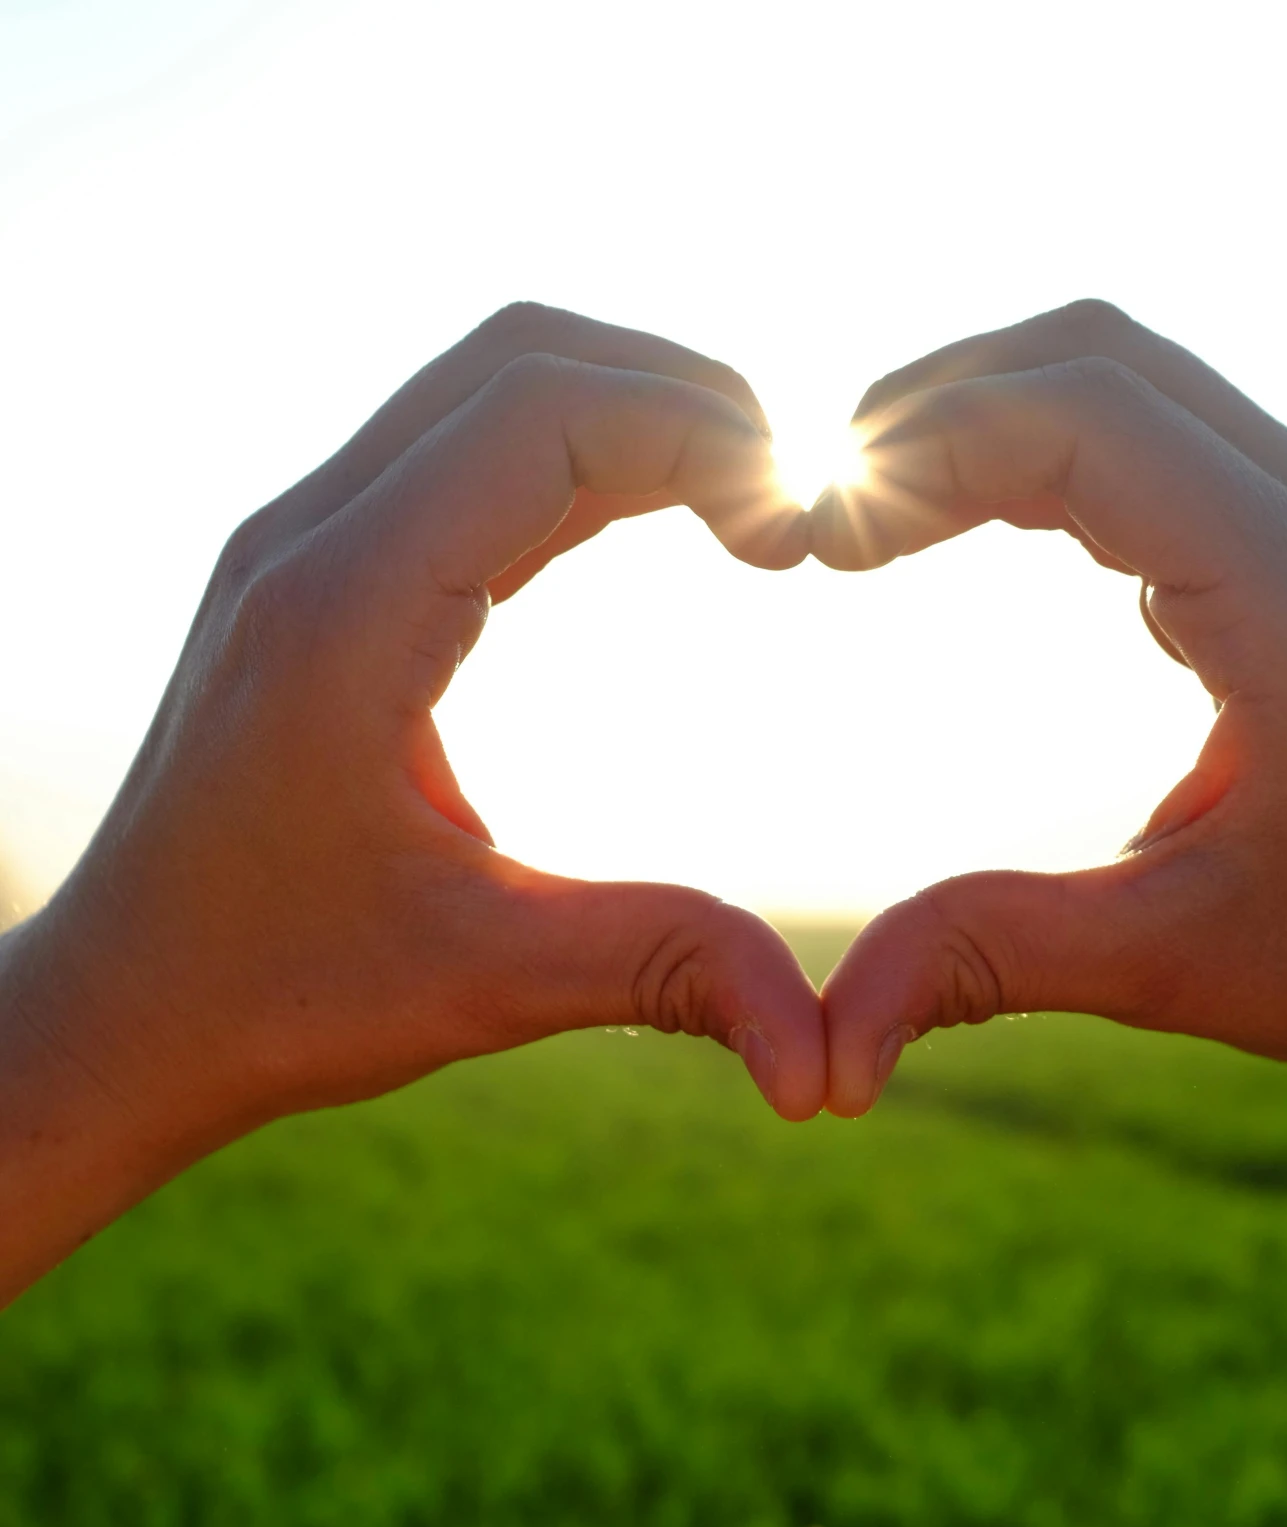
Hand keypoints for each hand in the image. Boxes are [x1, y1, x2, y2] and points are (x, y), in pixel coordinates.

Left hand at [0, 306, 822, 1304]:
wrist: (122, 1012)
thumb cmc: (275, 999)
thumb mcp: (484, 986)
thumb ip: (662, 973)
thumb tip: (820, 1062)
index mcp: (346, 616)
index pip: (546, 416)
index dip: (703, 436)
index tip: (802, 533)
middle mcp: (307, 544)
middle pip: (519, 361)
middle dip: (682, 398)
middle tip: (795, 504)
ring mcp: (298, 548)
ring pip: (481, 388)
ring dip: (624, 414)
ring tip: (744, 506)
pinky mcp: (308, 577)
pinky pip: (451, 452)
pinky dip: (566, 458)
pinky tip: (646, 521)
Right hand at [811, 302, 1286, 1226]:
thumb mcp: (1165, 967)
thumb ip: (989, 962)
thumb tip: (828, 1056)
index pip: (1085, 423)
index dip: (924, 451)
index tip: (818, 543)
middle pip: (1098, 357)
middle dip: (934, 410)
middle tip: (818, 512)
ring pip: (1131, 374)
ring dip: (988, 417)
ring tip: (874, 514)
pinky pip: (1164, 429)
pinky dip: (1047, 451)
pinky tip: (971, 528)